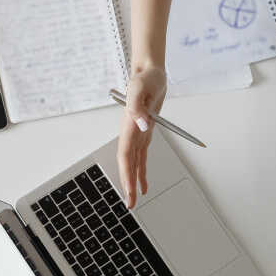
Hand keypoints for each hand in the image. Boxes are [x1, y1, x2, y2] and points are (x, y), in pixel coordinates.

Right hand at [117, 65, 167, 207]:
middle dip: (127, 184)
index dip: (126, 173)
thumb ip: (138, 107)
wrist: (150, 71)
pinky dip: (142, 171)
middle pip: (127, 163)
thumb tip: (142, 126)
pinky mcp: (145, 132)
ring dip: (133, 181)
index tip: (129, 189)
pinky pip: (142, 156)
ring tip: (134, 200)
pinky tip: (144, 184)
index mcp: (128, 124)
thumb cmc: (145, 77)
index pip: (125, 154)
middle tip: (130, 204)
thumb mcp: (141, 87)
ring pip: (133, 163)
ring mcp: (137, 133)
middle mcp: (130, 131)